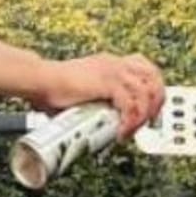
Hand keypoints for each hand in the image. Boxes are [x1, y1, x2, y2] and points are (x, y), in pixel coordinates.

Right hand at [35, 54, 164, 138]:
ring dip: (143, 116)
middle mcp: (115, 63)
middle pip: (154, 77)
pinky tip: (121, 133)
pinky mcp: (107, 82)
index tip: (149, 110)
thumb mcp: (81, 95)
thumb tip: (92, 127)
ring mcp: (113, 71)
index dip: (152, 90)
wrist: (39, 81)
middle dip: (156, 103)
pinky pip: (131, 103)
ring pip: (146, 91)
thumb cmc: (51, 89)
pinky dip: (130, 121)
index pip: (145, 69)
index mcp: (110, 63)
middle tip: (148, 123)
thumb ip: (92, 105)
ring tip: (132, 131)